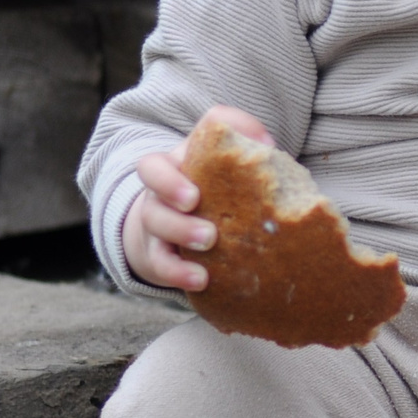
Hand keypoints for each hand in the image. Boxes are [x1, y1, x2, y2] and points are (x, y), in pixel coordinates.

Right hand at [120, 106, 274, 292]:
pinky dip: (178, 274)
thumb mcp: (224, 156)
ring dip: (181, 238)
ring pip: (155, 229)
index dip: (167, 181)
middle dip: (176, 217)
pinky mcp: (160, 255)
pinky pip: (161, 265)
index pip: (153, 168)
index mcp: (173, 169)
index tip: (194, 196)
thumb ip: (243, 138)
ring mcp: (157, 226)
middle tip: (208, 232)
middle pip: (152, 202)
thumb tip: (265, 142)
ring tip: (208, 250)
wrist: (190, 219)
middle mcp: (159, 196)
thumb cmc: (216, 182)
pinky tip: (200, 279)